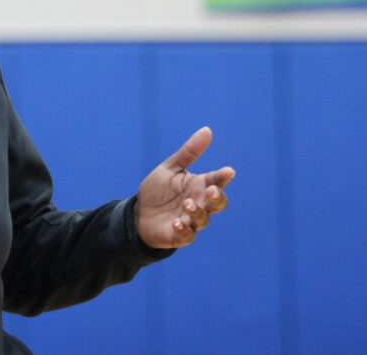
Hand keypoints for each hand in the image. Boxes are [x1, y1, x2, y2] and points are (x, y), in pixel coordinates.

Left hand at [135, 126, 234, 248]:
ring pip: (203, 219)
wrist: (138, 213)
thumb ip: (189, 152)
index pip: (217, 181)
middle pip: (217, 203)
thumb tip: (207, 130)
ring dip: (197, 212)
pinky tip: (177, 223)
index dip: (223, 177)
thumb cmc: (158, 191)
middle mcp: (199, 204)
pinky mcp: (179, 235)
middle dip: (217, 197)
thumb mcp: (170, 168)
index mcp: (199, 186)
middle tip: (210, 190)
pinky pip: (187, 236)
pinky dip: (184, 230)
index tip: (228, 172)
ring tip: (187, 204)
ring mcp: (191, 221)